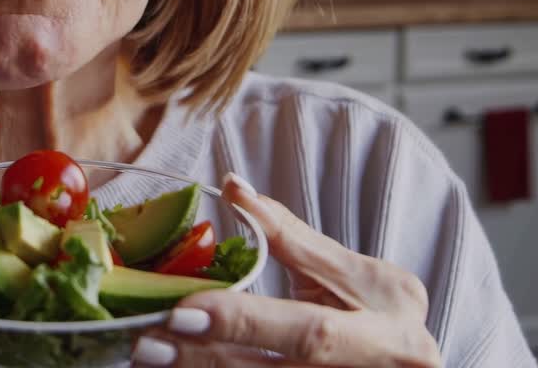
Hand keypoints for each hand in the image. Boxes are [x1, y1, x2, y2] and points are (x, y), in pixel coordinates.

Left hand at [133, 173, 440, 366]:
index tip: (182, 311)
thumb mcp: (356, 275)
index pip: (310, 332)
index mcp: (389, 332)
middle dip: (208, 357)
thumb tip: (233, 186)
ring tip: (150, 357)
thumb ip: (293, 236)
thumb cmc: (383, 318)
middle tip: (147, 341)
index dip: (245, 323)